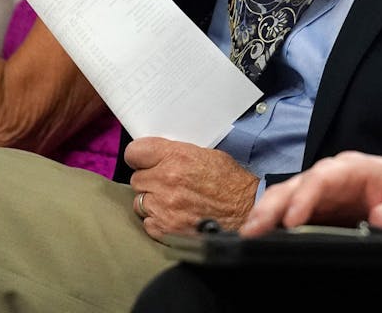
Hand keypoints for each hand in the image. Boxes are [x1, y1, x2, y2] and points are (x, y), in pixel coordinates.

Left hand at [124, 138, 260, 239]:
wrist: (247, 210)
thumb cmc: (230, 182)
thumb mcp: (207, 155)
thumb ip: (177, 154)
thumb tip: (158, 156)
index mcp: (176, 157)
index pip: (134, 152)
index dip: (138, 158)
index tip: (142, 161)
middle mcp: (166, 180)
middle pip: (136, 179)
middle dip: (149, 181)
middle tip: (165, 184)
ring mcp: (164, 207)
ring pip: (140, 202)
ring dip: (152, 202)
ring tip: (171, 202)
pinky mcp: (166, 229)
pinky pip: (148, 223)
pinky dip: (158, 222)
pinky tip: (174, 217)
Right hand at [241, 151, 381, 235]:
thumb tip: (379, 220)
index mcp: (354, 168)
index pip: (323, 177)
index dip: (305, 197)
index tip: (291, 220)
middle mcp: (331, 174)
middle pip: (296, 184)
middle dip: (273, 205)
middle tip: (253, 229)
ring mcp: (321, 190)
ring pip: (286, 195)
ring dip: (266, 213)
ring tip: (248, 234)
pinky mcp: (316, 206)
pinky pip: (289, 210)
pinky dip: (272, 221)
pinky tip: (259, 236)